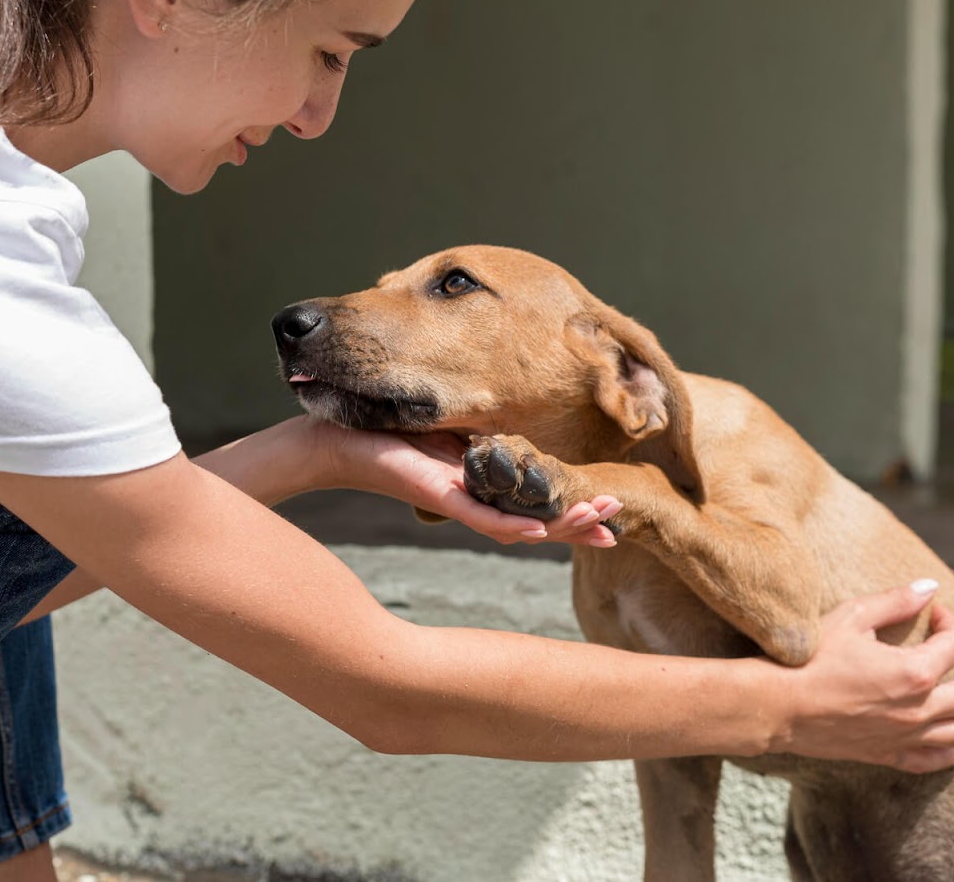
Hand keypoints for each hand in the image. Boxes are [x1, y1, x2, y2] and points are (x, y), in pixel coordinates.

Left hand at [302, 417, 620, 547]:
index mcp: (482, 486)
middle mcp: (475, 500)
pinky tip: (541, 532)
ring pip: (518, 526)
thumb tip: (518, 422)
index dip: (574, 513)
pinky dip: (512, 525)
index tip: (612, 515)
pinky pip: (480, 517)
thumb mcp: (450, 427)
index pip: (537, 506)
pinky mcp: (437, 495)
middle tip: (618, 524)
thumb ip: (485, 434)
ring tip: (601, 522)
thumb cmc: (386, 431)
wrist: (335, 440)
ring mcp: (458, 502)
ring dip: (560, 526)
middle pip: (537, 522)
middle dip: (580, 523)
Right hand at [772, 580, 953, 772]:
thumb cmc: (810, 659)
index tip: (935, 613)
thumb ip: (896, 601)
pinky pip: (937, 760)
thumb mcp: (852, 617)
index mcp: (915, 672)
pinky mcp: (889, 755)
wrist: (777, 706)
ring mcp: (907, 737)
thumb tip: (929, 587)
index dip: (950, 623)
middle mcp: (919, 710)